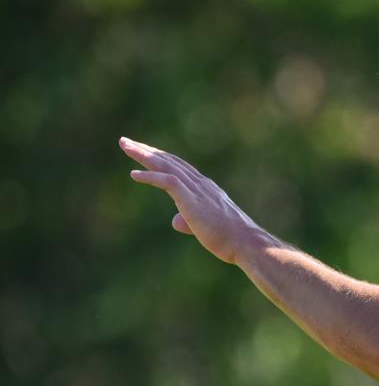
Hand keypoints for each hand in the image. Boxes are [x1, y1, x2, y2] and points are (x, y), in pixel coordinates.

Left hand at [120, 137, 270, 264]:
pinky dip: (150, 176)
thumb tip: (175, 221)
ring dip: (144, 155)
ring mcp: (197, 190)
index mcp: (207, 189)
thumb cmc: (231, 239)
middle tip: (126, 141)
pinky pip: (168, 181)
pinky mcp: (192, 199)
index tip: (146, 152)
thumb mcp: (207, 229)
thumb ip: (189, 222)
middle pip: (170, 161)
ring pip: (167, 165)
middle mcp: (201, 184)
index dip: (162, 158)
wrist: (246, 243)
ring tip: (125, 145)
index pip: (181, 168)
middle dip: (147, 150)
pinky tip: (133, 174)